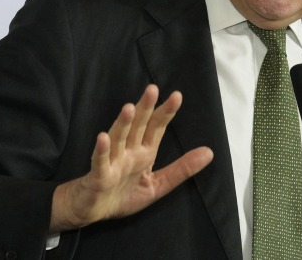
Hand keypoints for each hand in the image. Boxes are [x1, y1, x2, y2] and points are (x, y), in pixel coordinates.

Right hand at [49, 84, 213, 231]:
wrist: (92, 211)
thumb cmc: (121, 195)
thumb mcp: (158, 184)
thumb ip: (182, 169)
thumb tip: (209, 152)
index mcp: (143, 152)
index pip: (156, 128)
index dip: (165, 112)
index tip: (177, 96)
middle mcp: (128, 152)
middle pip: (137, 126)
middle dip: (145, 108)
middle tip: (152, 89)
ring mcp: (113, 162)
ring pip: (118, 138)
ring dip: (123, 123)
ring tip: (129, 108)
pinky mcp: (99, 176)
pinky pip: (100, 162)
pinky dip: (101, 150)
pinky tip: (103, 138)